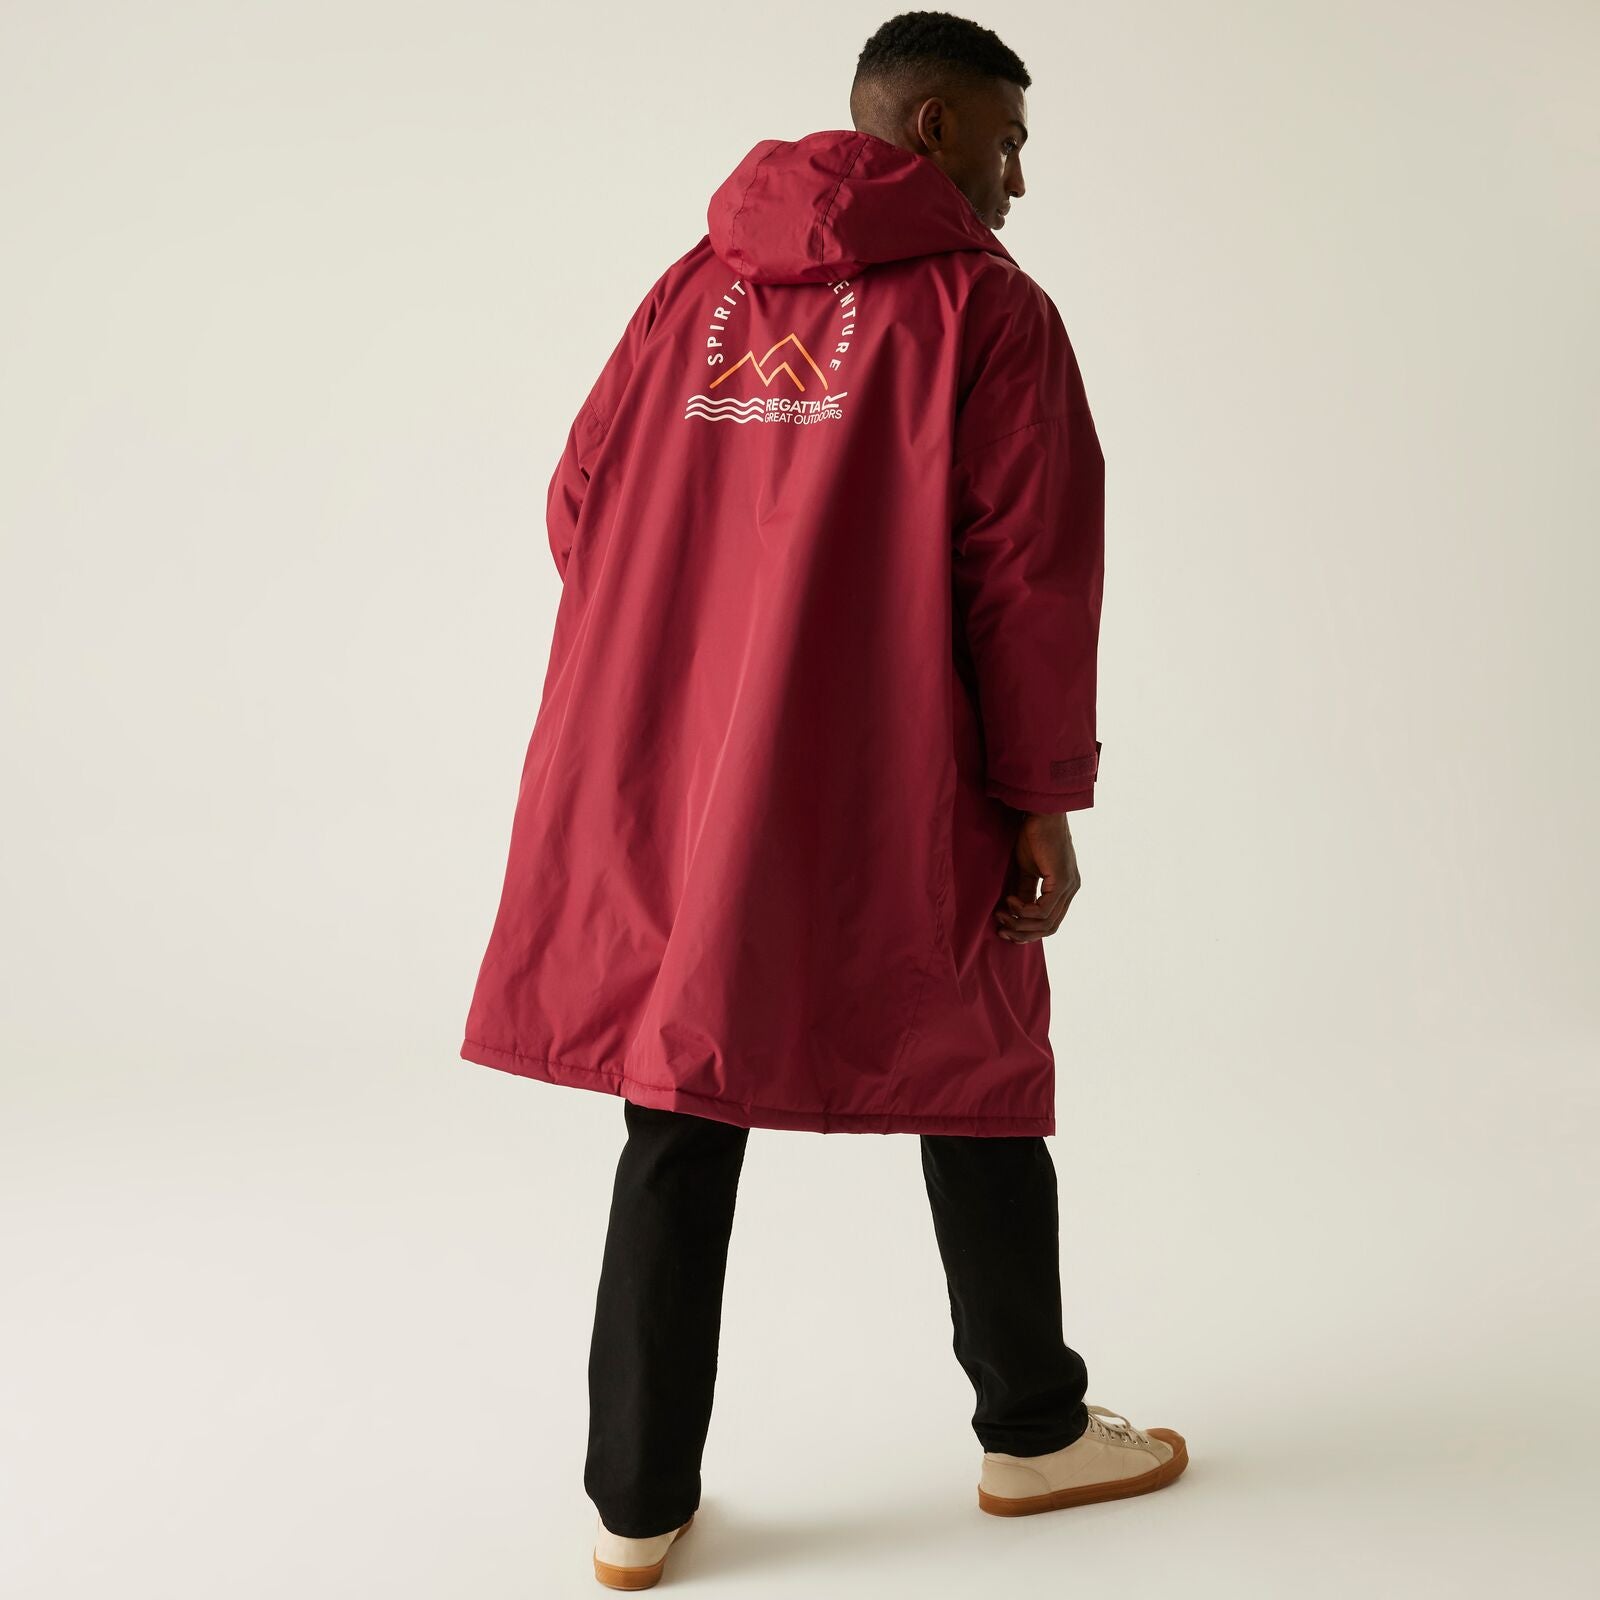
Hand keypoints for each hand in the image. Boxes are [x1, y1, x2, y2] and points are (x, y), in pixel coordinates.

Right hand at [995, 811, 1080, 942]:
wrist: (1041, 814)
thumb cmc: (1033, 836)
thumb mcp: (1026, 870)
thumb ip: (1025, 891)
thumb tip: (1016, 913)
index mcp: (1065, 888)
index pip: (1050, 922)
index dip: (1028, 931)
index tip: (1006, 929)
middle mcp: (1071, 890)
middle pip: (1050, 928)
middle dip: (1023, 933)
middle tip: (1001, 930)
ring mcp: (1069, 887)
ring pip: (1046, 923)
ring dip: (1020, 923)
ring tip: (1001, 914)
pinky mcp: (1062, 881)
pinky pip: (1042, 910)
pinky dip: (1023, 910)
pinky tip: (1010, 900)